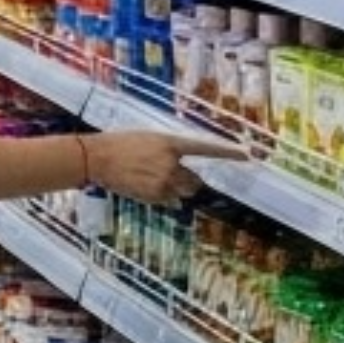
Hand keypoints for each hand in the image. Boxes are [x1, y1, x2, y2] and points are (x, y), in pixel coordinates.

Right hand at [87, 128, 251, 203]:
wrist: (97, 157)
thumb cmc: (120, 145)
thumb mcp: (147, 141)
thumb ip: (169, 154)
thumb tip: (181, 177)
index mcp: (170, 144)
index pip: (205, 149)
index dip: (227, 153)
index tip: (247, 156)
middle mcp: (171, 163)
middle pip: (195, 180)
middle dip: (187, 180)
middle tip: (167, 175)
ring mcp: (163, 181)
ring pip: (183, 192)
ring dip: (175, 189)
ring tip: (153, 180)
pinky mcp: (155, 195)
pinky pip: (170, 201)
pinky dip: (163, 197)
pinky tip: (145, 187)